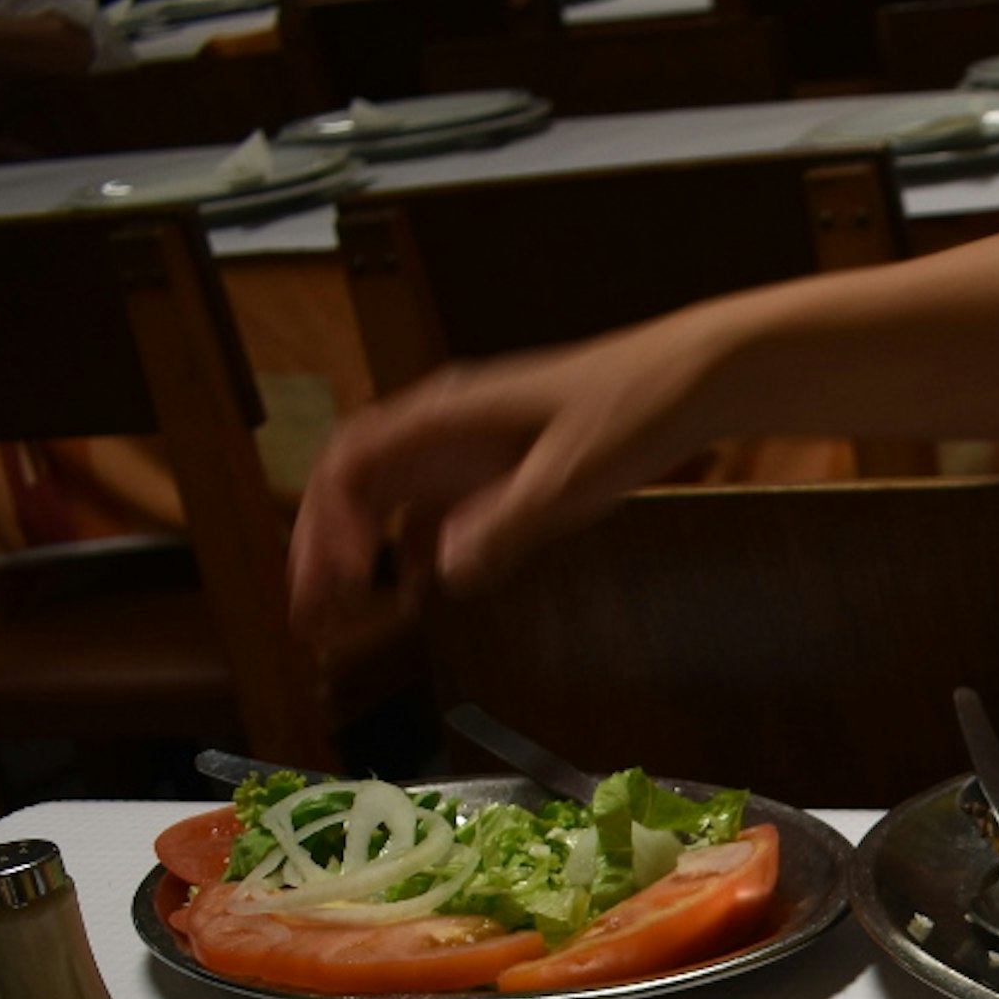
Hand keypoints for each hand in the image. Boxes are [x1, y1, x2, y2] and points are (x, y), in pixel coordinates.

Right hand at [288, 313, 731, 632]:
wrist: (688, 379)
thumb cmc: (634, 409)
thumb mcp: (574, 475)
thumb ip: (509, 521)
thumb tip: (444, 569)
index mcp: (448, 414)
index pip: (353, 464)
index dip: (330, 525)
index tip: (340, 581)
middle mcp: (444, 425)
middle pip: (352, 485)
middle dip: (320, 551)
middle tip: (310, 620)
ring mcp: (467, 446)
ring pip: (384, 500)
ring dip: (353, 555)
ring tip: (334, 618)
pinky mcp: (496, 467)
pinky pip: (431, 509)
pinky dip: (406, 551)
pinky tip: (407, 594)